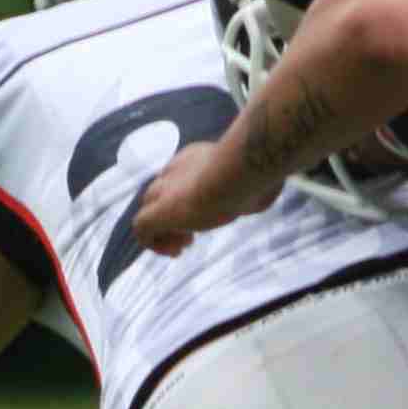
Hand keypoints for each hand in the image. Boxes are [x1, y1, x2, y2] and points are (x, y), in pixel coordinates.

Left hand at [124, 127, 273, 258]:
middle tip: (191, 237)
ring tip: (183, 247)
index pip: (180, 175)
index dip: (188, 198)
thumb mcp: (257, 179)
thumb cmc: (256, 174)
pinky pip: (141, 228)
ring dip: (164, 231)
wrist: (241, 171)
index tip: (206, 214)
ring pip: (149, 209)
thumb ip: (253, 187)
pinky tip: (174, 252)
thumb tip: (266, 197)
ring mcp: (166, 190)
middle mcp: (177, 169)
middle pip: (159, 192)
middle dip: (172, 216)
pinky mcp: (160, 211)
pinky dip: (154, 243)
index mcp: (198, 156)